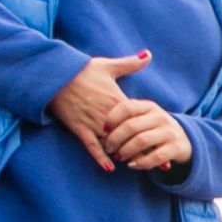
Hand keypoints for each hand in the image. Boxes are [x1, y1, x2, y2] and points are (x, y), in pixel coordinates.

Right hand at [47, 51, 150, 171]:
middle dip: (144, 148)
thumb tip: (148, 54)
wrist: (53, 73)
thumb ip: (130, 63)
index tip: (168, 141)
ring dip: (125, 155)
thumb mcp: (108, 65)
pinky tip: (110, 168)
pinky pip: (91, 146)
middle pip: (130, 136)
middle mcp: (108, 115)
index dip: (154, 132)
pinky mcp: (78, 127)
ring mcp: (92, 122)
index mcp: (118, 101)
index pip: (141, 121)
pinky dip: (100, 157)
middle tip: (159, 162)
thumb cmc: (81, 69)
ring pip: (113, 144)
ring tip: (140, 166)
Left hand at [103, 98, 191, 171]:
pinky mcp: (176, 148)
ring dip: (126, 151)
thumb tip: (102, 130)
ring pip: (141, 141)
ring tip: (118, 157)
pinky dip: (141, 162)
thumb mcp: (144, 117)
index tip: (103, 131)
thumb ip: (127, 118)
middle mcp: (160, 117)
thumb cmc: (154, 128)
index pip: (126, 108)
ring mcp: (170, 132)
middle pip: (131, 126)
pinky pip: (155, 157)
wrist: (186, 139)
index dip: (111, 119)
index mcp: (149, 106)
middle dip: (115, 139)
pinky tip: (132, 165)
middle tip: (108, 148)